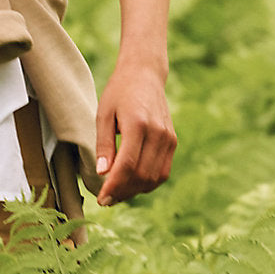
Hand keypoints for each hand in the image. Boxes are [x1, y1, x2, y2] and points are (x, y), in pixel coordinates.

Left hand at [94, 60, 175, 205]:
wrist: (144, 73)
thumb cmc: (119, 91)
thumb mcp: (104, 113)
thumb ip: (104, 144)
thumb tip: (103, 173)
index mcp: (138, 124)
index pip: (128, 165)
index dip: (114, 186)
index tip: (101, 198)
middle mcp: (158, 133)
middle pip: (142, 175)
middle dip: (123, 192)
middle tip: (106, 199)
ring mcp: (169, 139)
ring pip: (155, 178)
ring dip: (136, 191)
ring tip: (117, 193)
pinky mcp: (173, 141)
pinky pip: (163, 171)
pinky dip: (148, 182)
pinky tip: (131, 183)